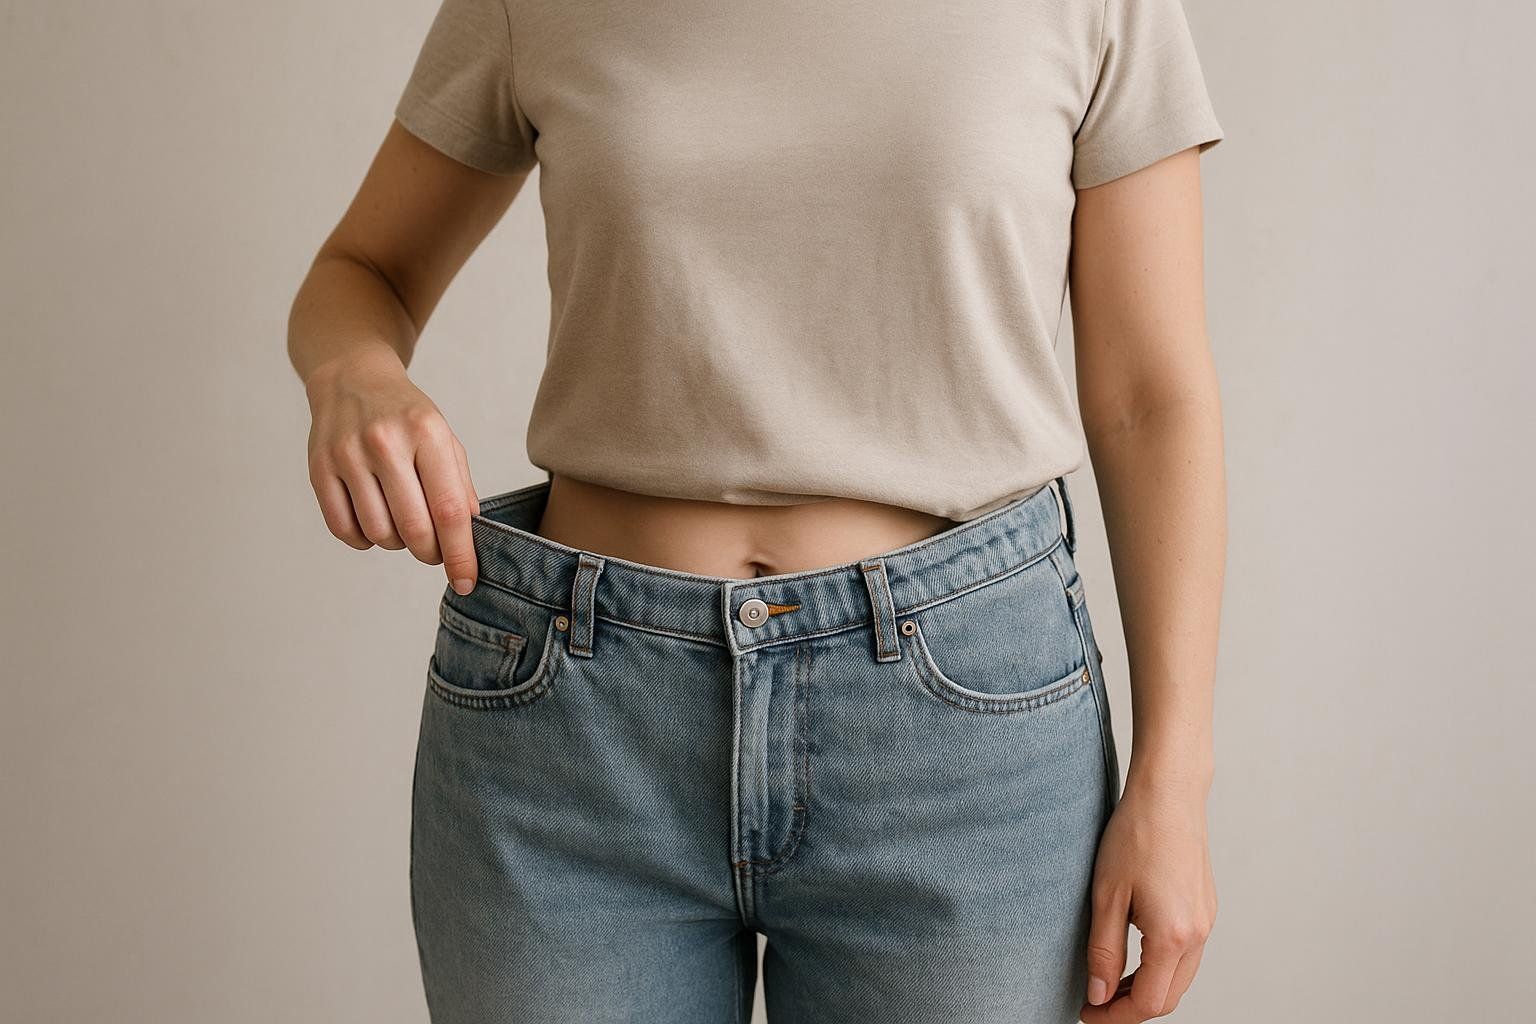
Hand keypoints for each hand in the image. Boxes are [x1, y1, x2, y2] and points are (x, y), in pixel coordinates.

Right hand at [304, 349, 480, 593]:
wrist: (352, 379)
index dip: (460, 553)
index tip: (466, 581)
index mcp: (425, 432)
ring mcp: (347, 454)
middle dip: (430, 553)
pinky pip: (344, 529)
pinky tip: (374, 522)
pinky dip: (364, 539)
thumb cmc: (406, 415)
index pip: (449, 508)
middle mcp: (384, 442)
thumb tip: (469, 537)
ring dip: (397, 544)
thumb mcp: (444, 438)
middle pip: (414, 528)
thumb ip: (459, 486)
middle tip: (433, 551)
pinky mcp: (319, 468)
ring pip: (379, 533)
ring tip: (402, 524)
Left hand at [1080, 775, 1216, 1020]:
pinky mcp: (1205, 908)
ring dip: (1146, 988)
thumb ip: (1103, 951)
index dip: (1114, 1016)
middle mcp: (1198, 935)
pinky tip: (1132, 955)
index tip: (1085, 1012)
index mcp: (1173, 936)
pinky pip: (1186, 955)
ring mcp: (1206, 921)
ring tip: (1108, 981)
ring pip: (1179, 978)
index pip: (1148, 1002)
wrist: (1169, 794)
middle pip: (1168, 997)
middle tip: (1095, 1003)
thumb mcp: (1107, 895)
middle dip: (1131, 1008)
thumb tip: (1098, 996)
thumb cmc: (1135, 836)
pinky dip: (1160, 967)